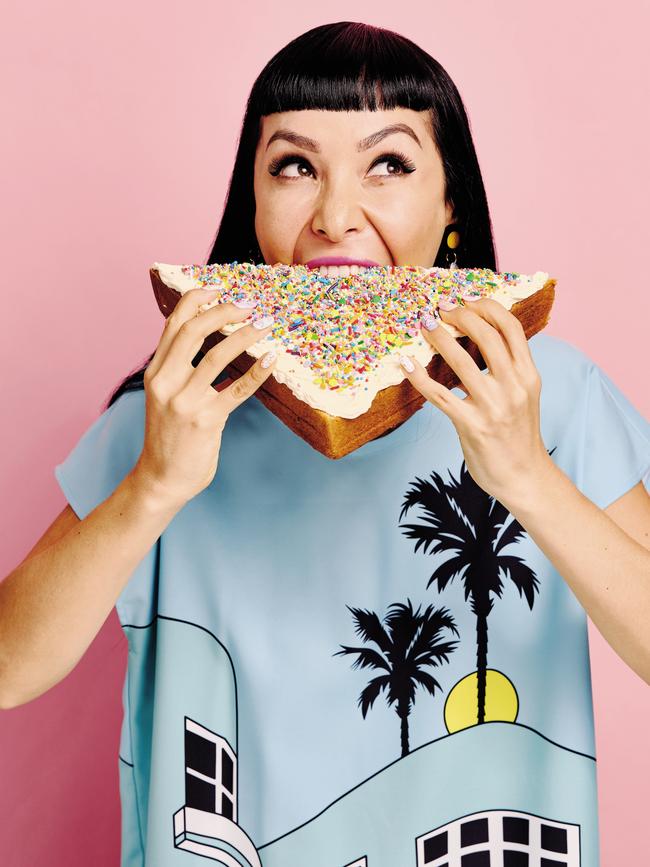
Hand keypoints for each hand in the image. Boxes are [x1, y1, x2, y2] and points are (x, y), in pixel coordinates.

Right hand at [133, 288, 276, 507]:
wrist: (162, 479)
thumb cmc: (170, 437)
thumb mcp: (166, 397)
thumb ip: (180, 370)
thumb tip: (211, 340)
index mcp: (155, 373)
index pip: (173, 324)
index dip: (196, 300)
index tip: (218, 288)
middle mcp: (166, 382)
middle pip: (194, 331)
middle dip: (223, 311)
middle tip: (249, 304)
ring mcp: (185, 402)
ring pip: (218, 355)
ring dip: (246, 334)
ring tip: (266, 324)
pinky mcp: (206, 420)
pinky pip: (237, 389)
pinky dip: (257, 372)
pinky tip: (271, 358)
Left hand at [399, 297, 552, 504]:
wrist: (524, 477)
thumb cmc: (518, 435)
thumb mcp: (524, 395)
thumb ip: (508, 369)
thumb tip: (479, 338)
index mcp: (528, 376)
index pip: (511, 327)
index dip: (487, 306)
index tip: (467, 300)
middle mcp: (514, 387)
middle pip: (486, 335)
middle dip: (460, 315)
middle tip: (440, 309)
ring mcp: (493, 407)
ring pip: (460, 360)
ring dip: (438, 337)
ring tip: (424, 325)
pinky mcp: (471, 425)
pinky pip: (439, 394)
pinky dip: (419, 376)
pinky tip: (407, 363)